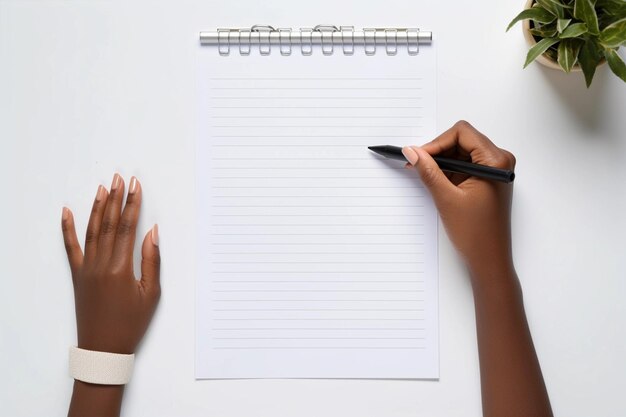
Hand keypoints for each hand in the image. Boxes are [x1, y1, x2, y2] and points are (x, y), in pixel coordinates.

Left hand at [61, 174, 159, 353]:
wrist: (103, 348)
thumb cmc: (130, 323)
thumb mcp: (150, 294)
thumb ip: (152, 261)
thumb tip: (153, 233)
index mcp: (121, 268)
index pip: (127, 227)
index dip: (133, 204)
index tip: (136, 186)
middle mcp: (100, 264)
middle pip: (108, 224)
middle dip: (115, 198)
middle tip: (120, 178)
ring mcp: (86, 268)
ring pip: (91, 230)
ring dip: (97, 207)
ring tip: (102, 188)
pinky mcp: (77, 275)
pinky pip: (70, 247)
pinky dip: (67, 228)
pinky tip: (66, 212)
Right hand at [402, 121, 516, 285]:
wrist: (489, 259)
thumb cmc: (476, 233)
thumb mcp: (446, 198)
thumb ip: (428, 171)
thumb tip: (412, 151)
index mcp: (496, 161)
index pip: (462, 133)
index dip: (437, 142)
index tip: (419, 155)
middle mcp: (499, 161)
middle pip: (462, 140)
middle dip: (437, 150)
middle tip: (417, 163)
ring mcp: (494, 170)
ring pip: (462, 151)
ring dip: (442, 161)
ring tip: (424, 174)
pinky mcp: (488, 179)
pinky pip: (465, 165)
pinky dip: (448, 170)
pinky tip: (435, 181)